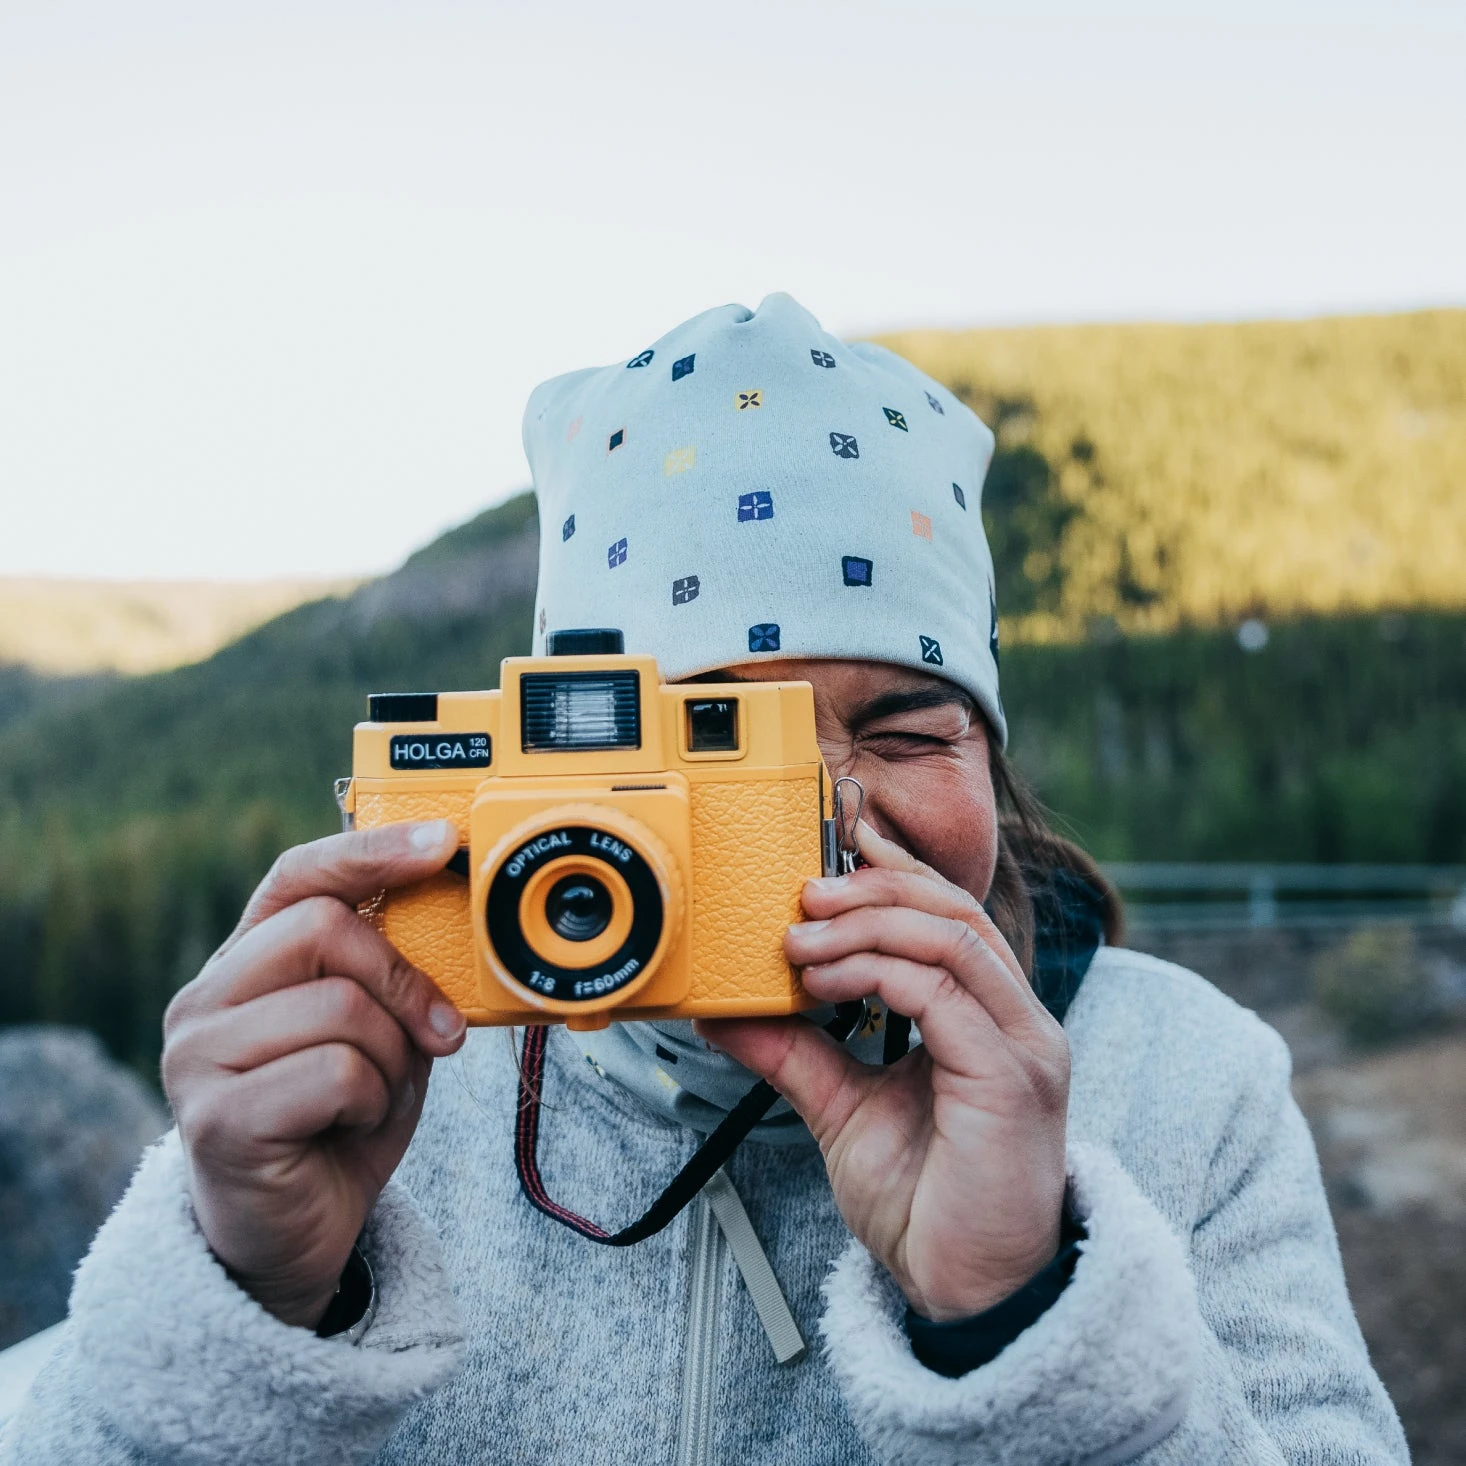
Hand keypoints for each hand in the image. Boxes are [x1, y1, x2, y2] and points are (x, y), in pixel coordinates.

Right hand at [161, 819, 466, 1328]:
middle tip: (435, 1032)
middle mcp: (206, 998)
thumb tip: (452, 918)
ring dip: (392, 1058)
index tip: (442, 842)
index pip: (298, 875)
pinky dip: (372, 1102)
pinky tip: (349, 1127)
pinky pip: (337, 1073)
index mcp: (246, 961)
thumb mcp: (382, 1033)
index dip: (371, 850)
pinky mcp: (216, 1118)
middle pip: (327, 928)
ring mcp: (199, 1057)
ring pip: (342, 1006)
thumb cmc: (339, 1121)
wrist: (294, 1236)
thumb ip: (396, 977)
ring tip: (373, 1097)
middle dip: (403, 980)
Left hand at [698, 821, 1069, 1320]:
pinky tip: (826, 983)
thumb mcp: (843, 1108)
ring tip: (801, 940)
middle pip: (952, 910)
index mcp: (989, 1018)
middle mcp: (1016, 1021)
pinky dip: (875, 972)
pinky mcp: (1010, 1079)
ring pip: (949, 938)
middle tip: (802, 895)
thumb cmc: (926, 1204)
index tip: (835, 847)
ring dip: (865, 925)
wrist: (965, 1295)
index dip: (895, 871)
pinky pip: (942, 993)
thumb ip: (796, 1052)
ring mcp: (1022, 1046)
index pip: (950, 914)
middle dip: (872, 887)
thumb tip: (728, 1007)